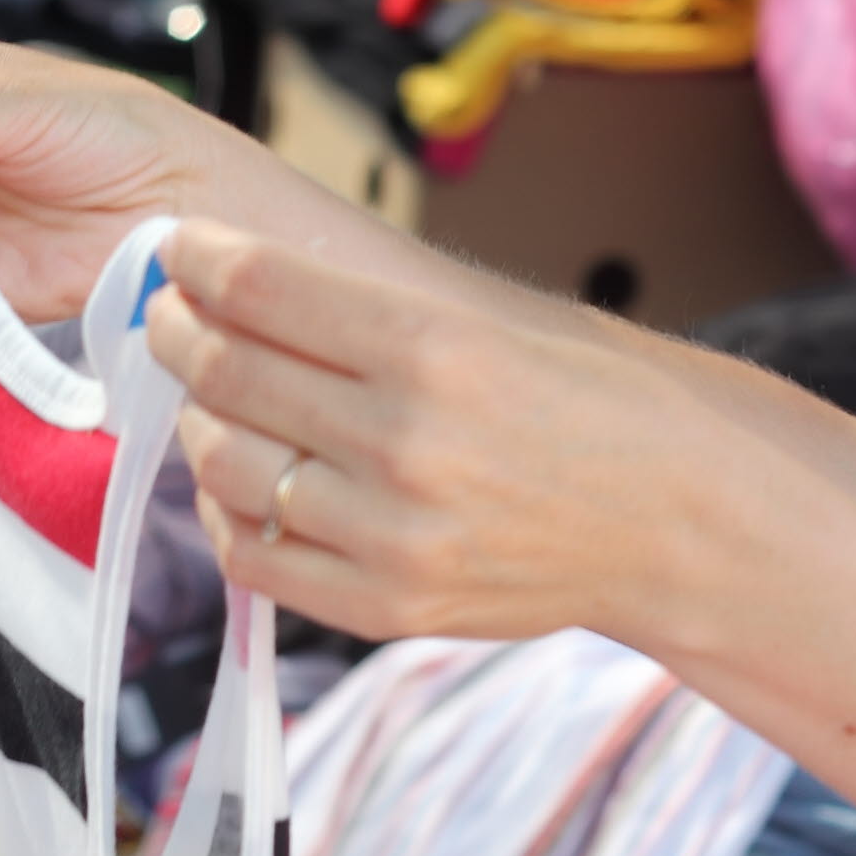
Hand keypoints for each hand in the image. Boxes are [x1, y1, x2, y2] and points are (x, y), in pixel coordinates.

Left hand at [155, 214, 778, 647]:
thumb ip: (367, 308)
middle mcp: (407, 441)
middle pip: (225, 368)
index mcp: (436, 349)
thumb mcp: (496, 324)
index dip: (195, 259)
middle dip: (179, 330)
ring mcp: (393, 533)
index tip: (181, 252)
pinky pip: (252, 554)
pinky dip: (225, 510)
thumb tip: (235, 280)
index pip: (255, 286)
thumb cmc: (595, 407)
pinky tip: (247, 480)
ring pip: (226, 460)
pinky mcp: (388, 603)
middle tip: (174, 317)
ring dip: (201, 418)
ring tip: (218, 399)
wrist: (680, 521)